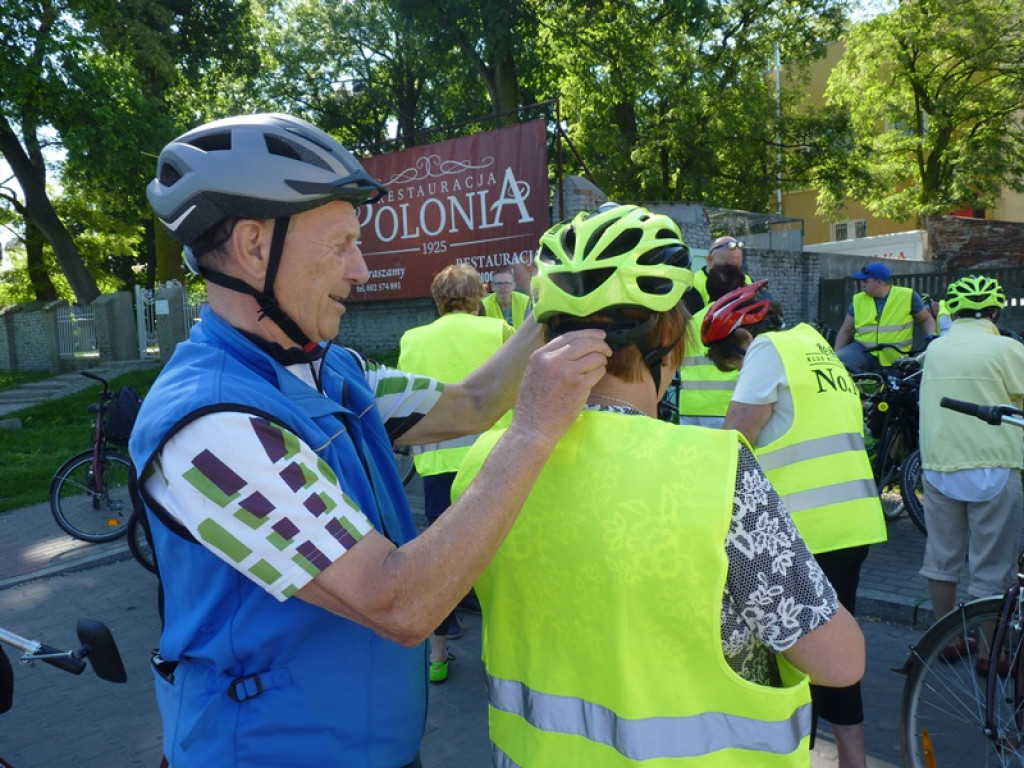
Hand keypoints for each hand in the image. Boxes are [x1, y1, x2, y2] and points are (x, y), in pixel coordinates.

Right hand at [511, 330, 610, 444]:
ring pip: (595, 356)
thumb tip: (573, 348)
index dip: (586, 333)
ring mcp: (567, 373)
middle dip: (599, 343)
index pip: (568, 336)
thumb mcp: (533, 374)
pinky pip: (598, 371)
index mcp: (540, 356)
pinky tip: (596, 377)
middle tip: (607, 348)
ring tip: (601, 365)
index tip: (597, 335)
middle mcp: (553, 361)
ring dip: (602, 359)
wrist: (534, 428)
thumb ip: (549, 359)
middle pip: (584, 342)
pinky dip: (600, 371)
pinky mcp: (579, 386)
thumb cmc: (533, 405)